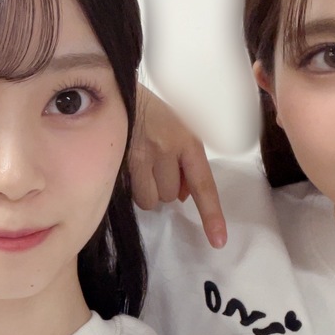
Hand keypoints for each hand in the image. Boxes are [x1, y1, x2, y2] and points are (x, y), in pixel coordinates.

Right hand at [129, 83, 226, 247]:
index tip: (218, 241)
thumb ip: (185, 162)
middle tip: (154, 166)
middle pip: (172, 196)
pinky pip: (133, 194)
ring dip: (147, 190)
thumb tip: (185, 196)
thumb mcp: (176, 131)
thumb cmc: (149, 113)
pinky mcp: (122, 160)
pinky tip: (128, 167)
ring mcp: (145, 155)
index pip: (203, 185)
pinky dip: (132, 187)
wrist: (116, 92)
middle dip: (164, 187)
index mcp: (189, 141)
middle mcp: (170, 149)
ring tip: (139, 166)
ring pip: (152, 199)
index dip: (211, 215)